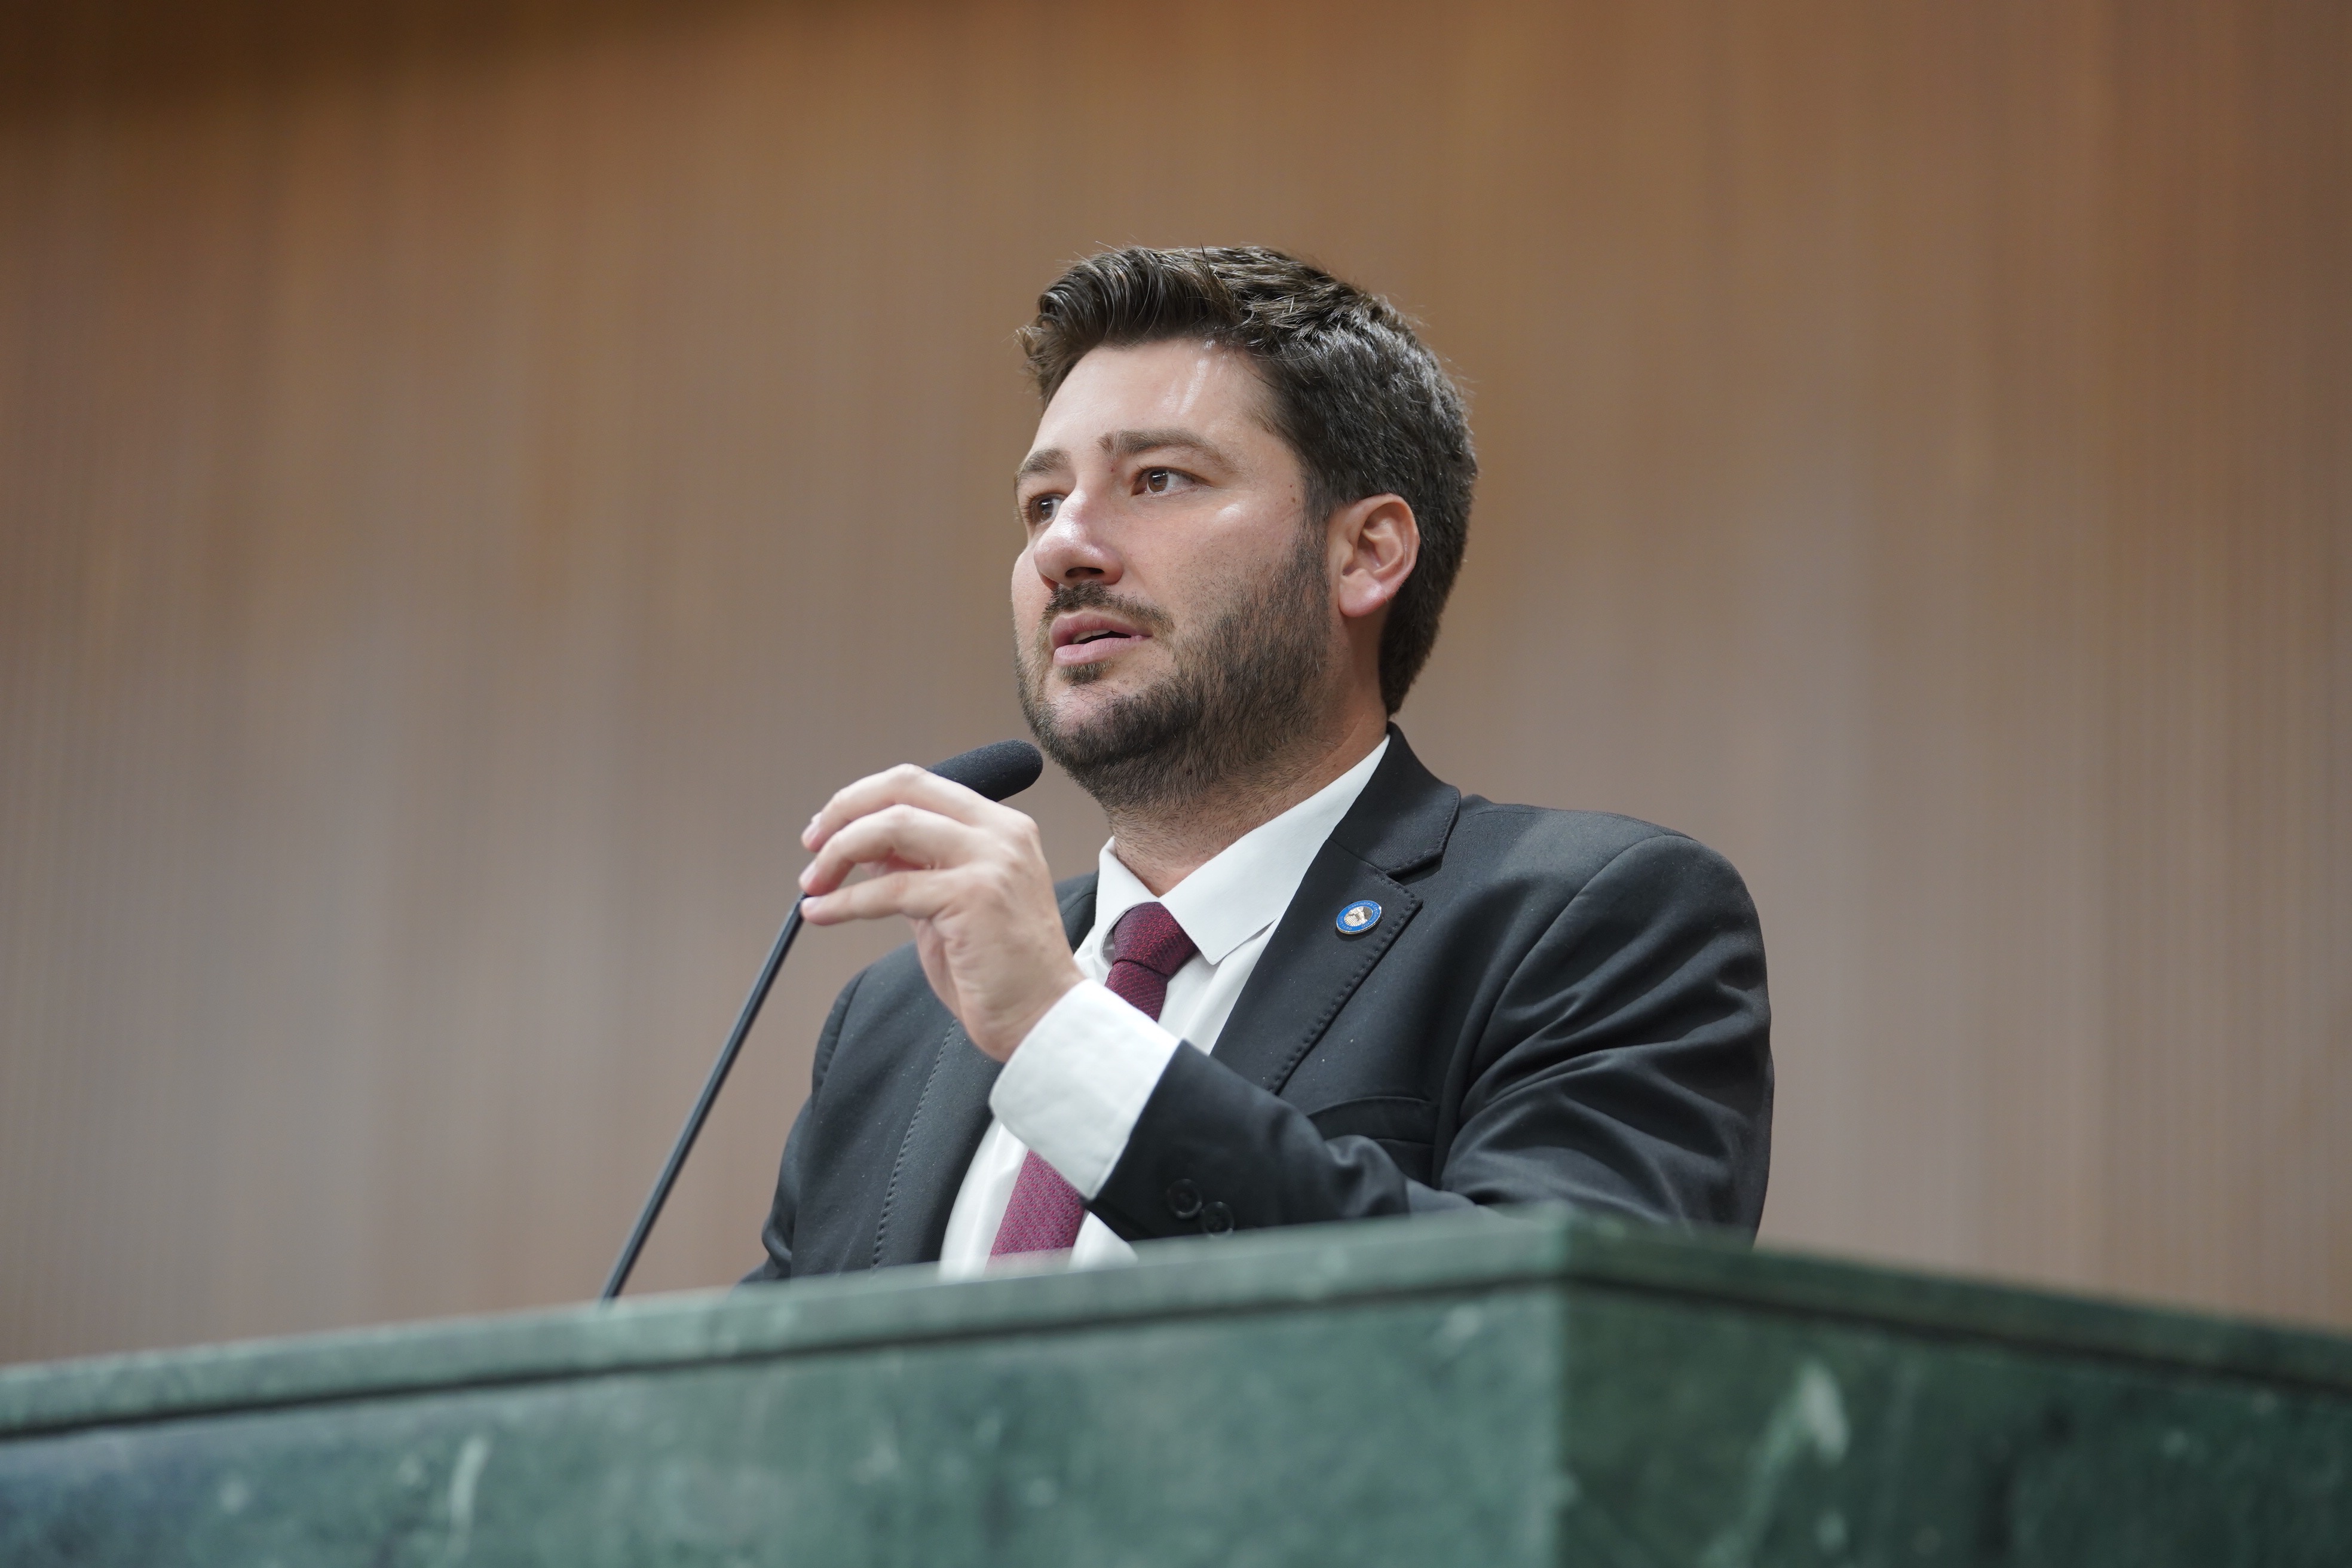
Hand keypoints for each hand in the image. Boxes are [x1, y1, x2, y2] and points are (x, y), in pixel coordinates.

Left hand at [797, 764, 1081, 1060]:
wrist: (1043, 1018)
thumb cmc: (999, 971)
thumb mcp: (949, 902)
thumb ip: (913, 868)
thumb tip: (860, 848)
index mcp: (999, 827)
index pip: (917, 784)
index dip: (861, 799)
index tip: (826, 828)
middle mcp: (999, 832)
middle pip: (903, 788)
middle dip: (844, 811)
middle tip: (811, 845)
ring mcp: (991, 860)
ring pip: (892, 827)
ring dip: (838, 853)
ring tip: (814, 884)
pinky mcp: (974, 896)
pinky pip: (890, 889)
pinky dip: (845, 900)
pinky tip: (821, 913)